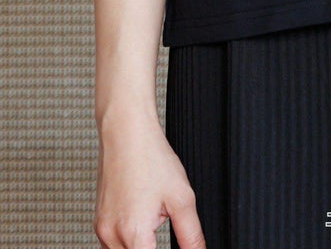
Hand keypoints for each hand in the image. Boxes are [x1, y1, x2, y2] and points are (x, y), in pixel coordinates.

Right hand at [93, 112, 205, 248]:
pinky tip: (142, 218)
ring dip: (140, 247)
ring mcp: (102, 229)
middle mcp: (111, 236)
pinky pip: (112, 244)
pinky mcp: (99, 221)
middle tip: (162, 221)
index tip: (176, 244)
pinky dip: (129, 240)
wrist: (126, 133)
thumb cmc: (151, 159)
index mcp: (133, 234)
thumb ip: (191, 234)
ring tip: (154, 216)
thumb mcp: (182, 198)